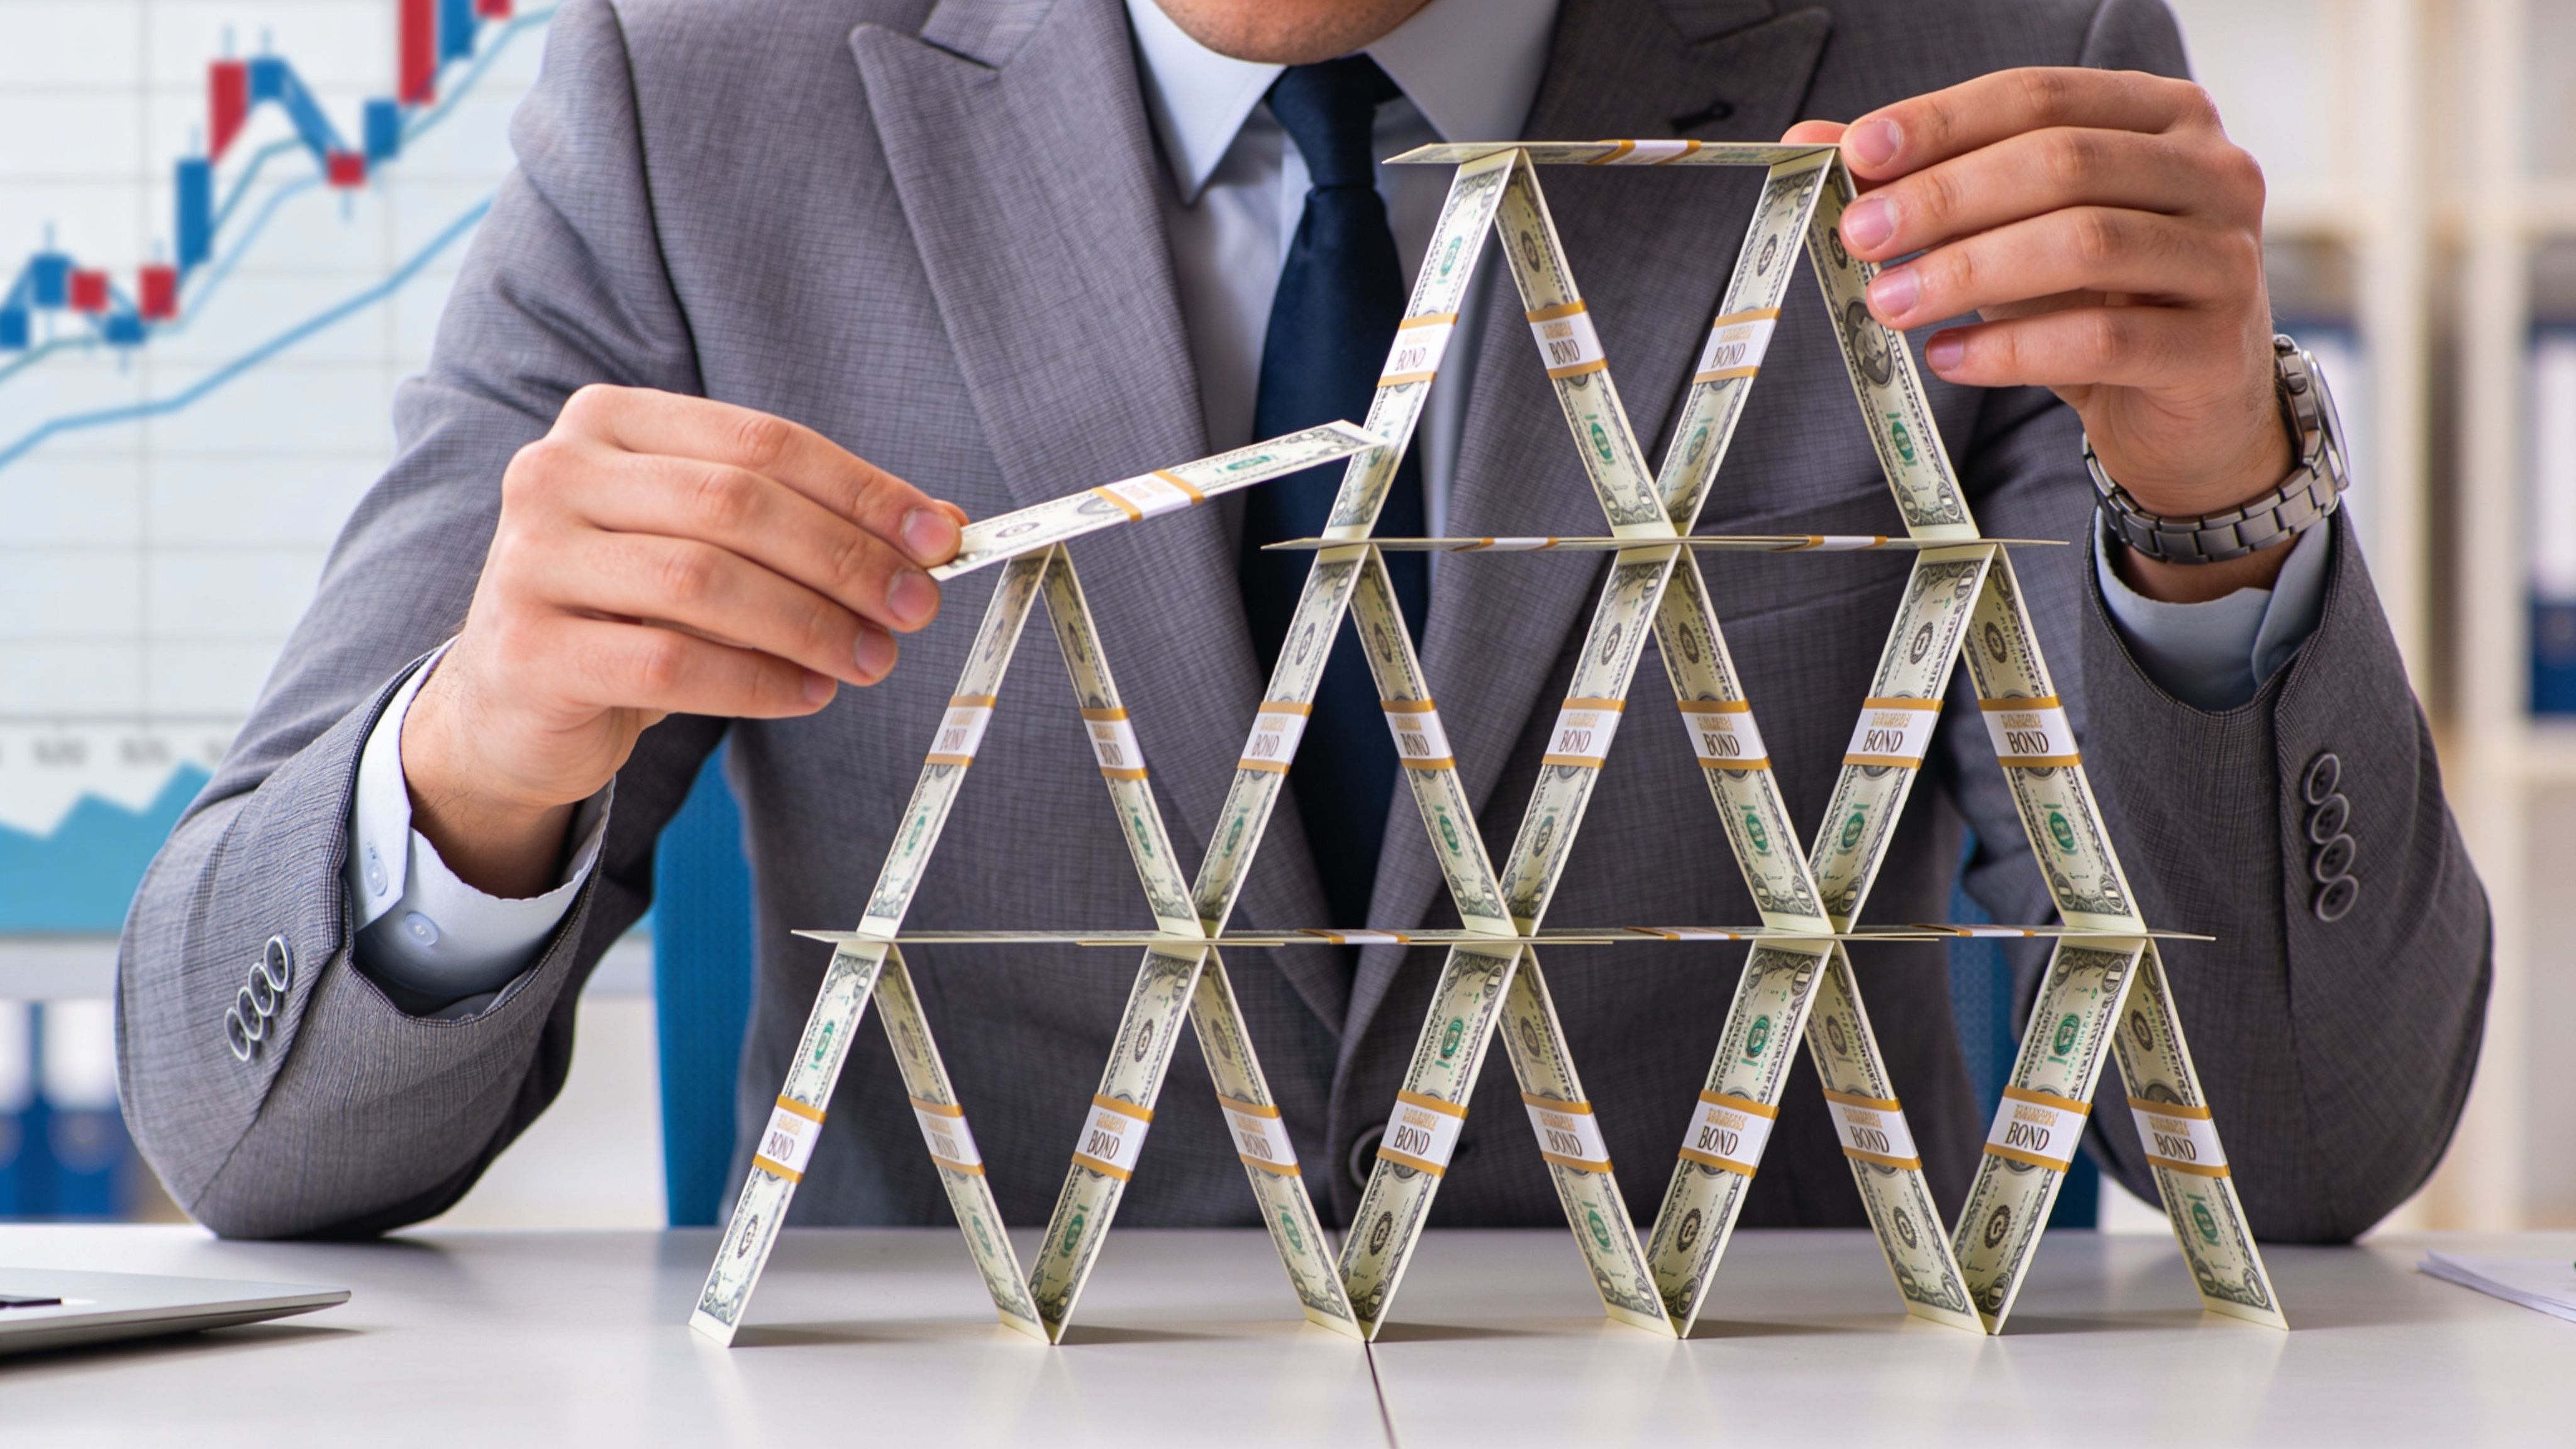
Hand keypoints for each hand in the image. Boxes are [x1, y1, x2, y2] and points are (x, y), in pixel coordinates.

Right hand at [403, 386, 965, 895]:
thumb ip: (813, 524)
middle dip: (845, 560)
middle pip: (738, 505)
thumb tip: (942, 524)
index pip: (763, 441)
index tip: (940, 537)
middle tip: (916, 609)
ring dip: (810, 625)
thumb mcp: (718, 549)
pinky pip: (669, 663)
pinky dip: (756, 682)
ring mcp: (531, 561)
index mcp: (611, 423)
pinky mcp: (529, 651)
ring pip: (704, 582)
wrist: (517, 701)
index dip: (862, 490)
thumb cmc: (634, 610)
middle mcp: (557, 474)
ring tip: (871, 660)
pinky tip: (808, 694)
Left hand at [1788, 68, 2291, 601]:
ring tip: (1887, 303)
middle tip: (1861, 236)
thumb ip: (1927, 182)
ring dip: (1969, 272)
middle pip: (2063, 164)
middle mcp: (2211, 170)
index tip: (1857, 153)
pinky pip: (2101, 340)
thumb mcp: (2011, 230)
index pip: (2039, 96)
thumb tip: (1812, 144)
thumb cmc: (2096, 300)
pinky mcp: (2215, 345)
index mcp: (2162, 114)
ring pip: (2085, 244)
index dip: (1943, 120)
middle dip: (1947, 198)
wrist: (2190, 408)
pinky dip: (2010, 349)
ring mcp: (2225, 256)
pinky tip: (1946, 359)